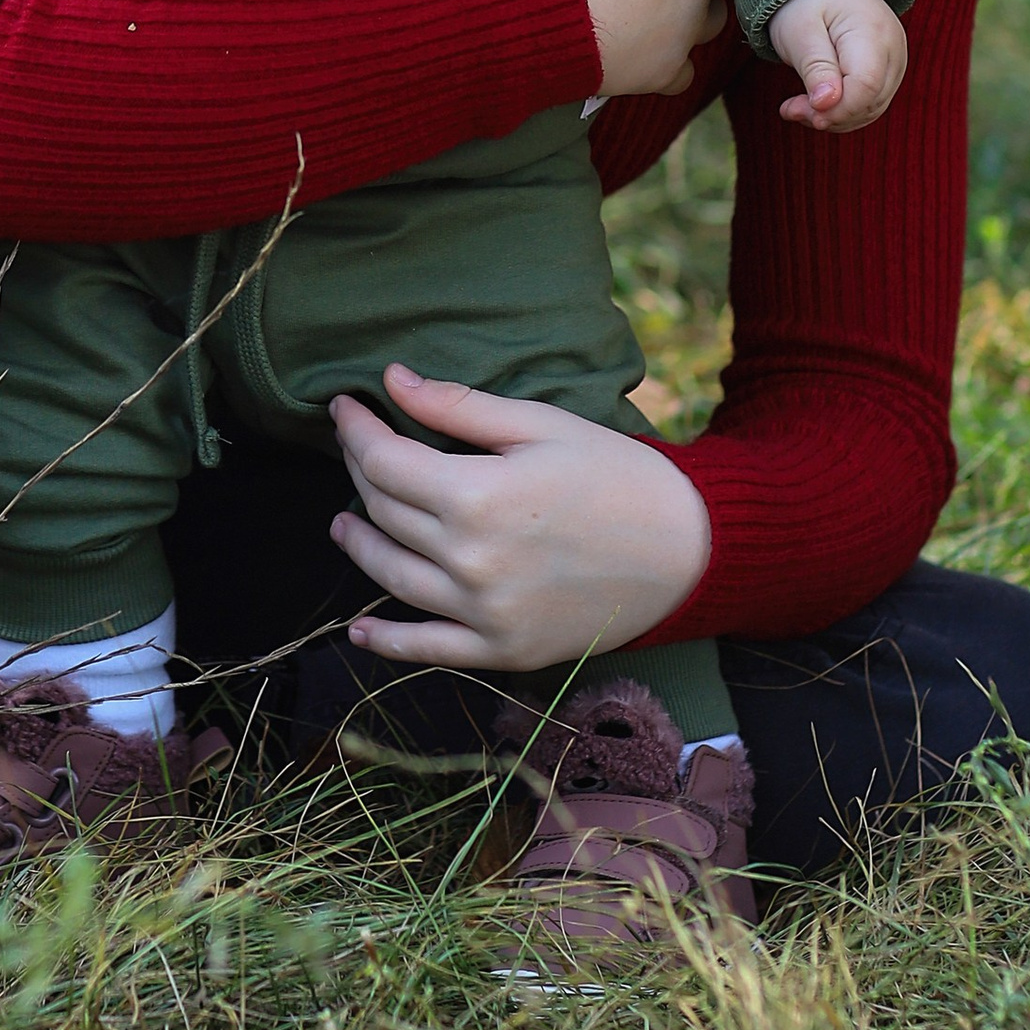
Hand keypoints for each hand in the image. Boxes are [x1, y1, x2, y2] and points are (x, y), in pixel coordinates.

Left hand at [327, 362, 710, 673]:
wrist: (685, 550)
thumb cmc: (615, 474)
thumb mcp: (538, 424)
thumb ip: (458, 407)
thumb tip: (391, 380)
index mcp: (476, 495)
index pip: (384, 460)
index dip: (356, 430)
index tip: (344, 406)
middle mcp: (470, 559)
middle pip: (385, 512)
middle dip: (360, 472)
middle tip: (356, 448)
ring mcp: (483, 611)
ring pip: (391, 575)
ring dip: (359, 545)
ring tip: (344, 523)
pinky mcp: (502, 649)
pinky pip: (428, 649)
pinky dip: (387, 643)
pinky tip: (359, 632)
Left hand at [767, 0, 906, 131]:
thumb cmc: (807, 1)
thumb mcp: (800, 30)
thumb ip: (815, 67)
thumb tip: (826, 104)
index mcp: (872, 32)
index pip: (865, 86)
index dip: (836, 108)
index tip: (800, 110)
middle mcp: (893, 49)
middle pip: (871, 101)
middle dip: (830, 115)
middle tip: (790, 109)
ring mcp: (895, 61)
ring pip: (871, 108)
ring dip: (834, 117)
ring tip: (796, 108)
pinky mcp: (888, 71)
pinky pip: (870, 103)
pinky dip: (842, 111)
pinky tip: (814, 106)